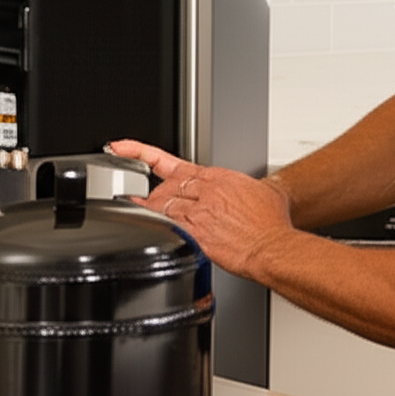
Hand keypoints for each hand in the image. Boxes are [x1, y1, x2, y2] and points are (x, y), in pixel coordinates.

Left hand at [108, 140, 292, 278]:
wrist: (273, 247)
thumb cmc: (272, 225)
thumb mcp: (267, 192)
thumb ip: (252, 186)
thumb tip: (258, 189)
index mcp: (217, 177)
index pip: (169, 161)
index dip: (139, 152)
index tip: (121, 148)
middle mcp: (204, 191)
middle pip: (163, 187)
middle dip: (155, 196)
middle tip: (150, 203)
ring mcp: (198, 212)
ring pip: (159, 205)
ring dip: (150, 211)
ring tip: (141, 213)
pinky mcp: (195, 235)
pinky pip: (166, 227)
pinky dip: (155, 228)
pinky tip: (149, 230)